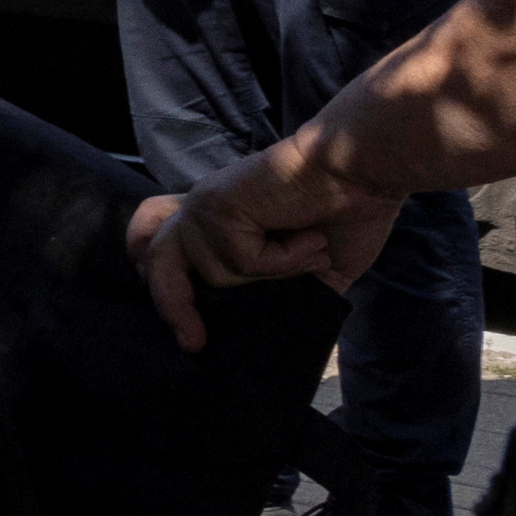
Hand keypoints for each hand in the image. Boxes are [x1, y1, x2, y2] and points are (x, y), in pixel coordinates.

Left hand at [133, 156, 403, 352]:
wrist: (360, 172)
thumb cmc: (344, 214)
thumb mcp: (310, 267)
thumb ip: (281, 289)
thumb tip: (265, 326)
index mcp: (219, 222)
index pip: (159, 240)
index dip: (155, 270)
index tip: (176, 318)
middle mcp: (203, 211)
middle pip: (158, 259)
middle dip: (171, 305)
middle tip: (193, 343)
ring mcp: (206, 207)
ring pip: (214, 274)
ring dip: (272, 273)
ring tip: (312, 247)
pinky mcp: (216, 204)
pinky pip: (242, 260)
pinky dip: (284, 259)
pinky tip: (310, 236)